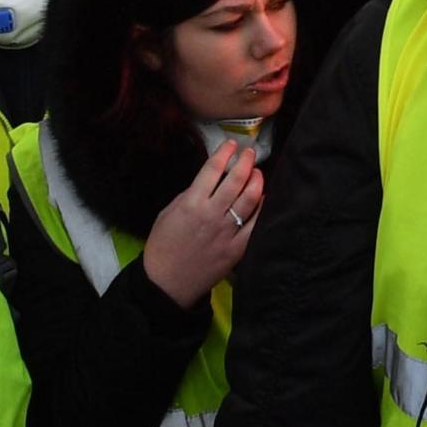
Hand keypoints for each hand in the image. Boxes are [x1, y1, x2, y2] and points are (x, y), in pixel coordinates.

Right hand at [143, 140, 263, 301]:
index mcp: (191, 203)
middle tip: (249, 153)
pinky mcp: (237, 248)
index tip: (231, 144)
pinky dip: (262, 207)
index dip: (224, 153)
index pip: (212, 170)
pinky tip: (264, 197)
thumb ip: (189, 195)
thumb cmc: (162, 246)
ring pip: (249, 199)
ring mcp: (227, 231)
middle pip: (235, 180)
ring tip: (257, 172)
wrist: (166, 283)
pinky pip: (256, 224)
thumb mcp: (167, 213)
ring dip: (256, 181)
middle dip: (245, 161)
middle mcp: (211, 214)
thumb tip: (209, 182)